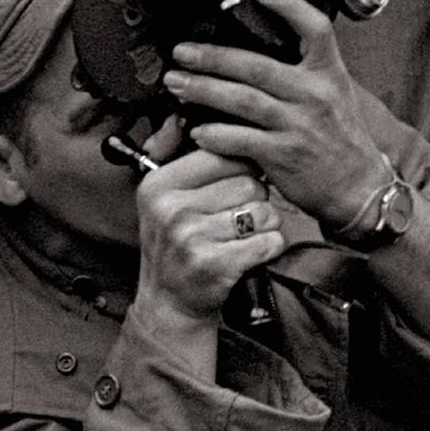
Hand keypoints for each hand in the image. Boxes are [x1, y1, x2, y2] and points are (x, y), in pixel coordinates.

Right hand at [134, 146, 281, 321]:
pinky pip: (269, 241)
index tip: (235, 183)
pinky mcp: (214, 265)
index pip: (223, 153)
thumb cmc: (176, 245)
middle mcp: (171, 209)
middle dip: (256, 199)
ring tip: (242, 237)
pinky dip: (270, 247)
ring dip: (265, 225)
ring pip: (264, 211)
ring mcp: (191, 238)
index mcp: (159, 185)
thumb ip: (195, 163)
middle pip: (249, 182)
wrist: (168, 305)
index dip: (241, 168)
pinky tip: (250, 254)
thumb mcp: (168, 199)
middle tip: (238, 218)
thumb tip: (221, 125)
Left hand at [169, 0, 386, 230]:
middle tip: (182, 52)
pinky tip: (197, 131)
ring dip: (204, 90)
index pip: (314, 28)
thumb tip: (258, 55)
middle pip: (257, 66)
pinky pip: (241, 140)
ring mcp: (299, 125)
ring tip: (178, 84)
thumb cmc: (342, 140)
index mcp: (328, 73)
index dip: (288, 5)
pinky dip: (215, 134)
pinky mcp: (285, 155)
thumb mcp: (335, 94)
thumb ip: (303, 74)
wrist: (359, 186)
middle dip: (213, 57)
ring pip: (242, 100)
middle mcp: (314, 95)